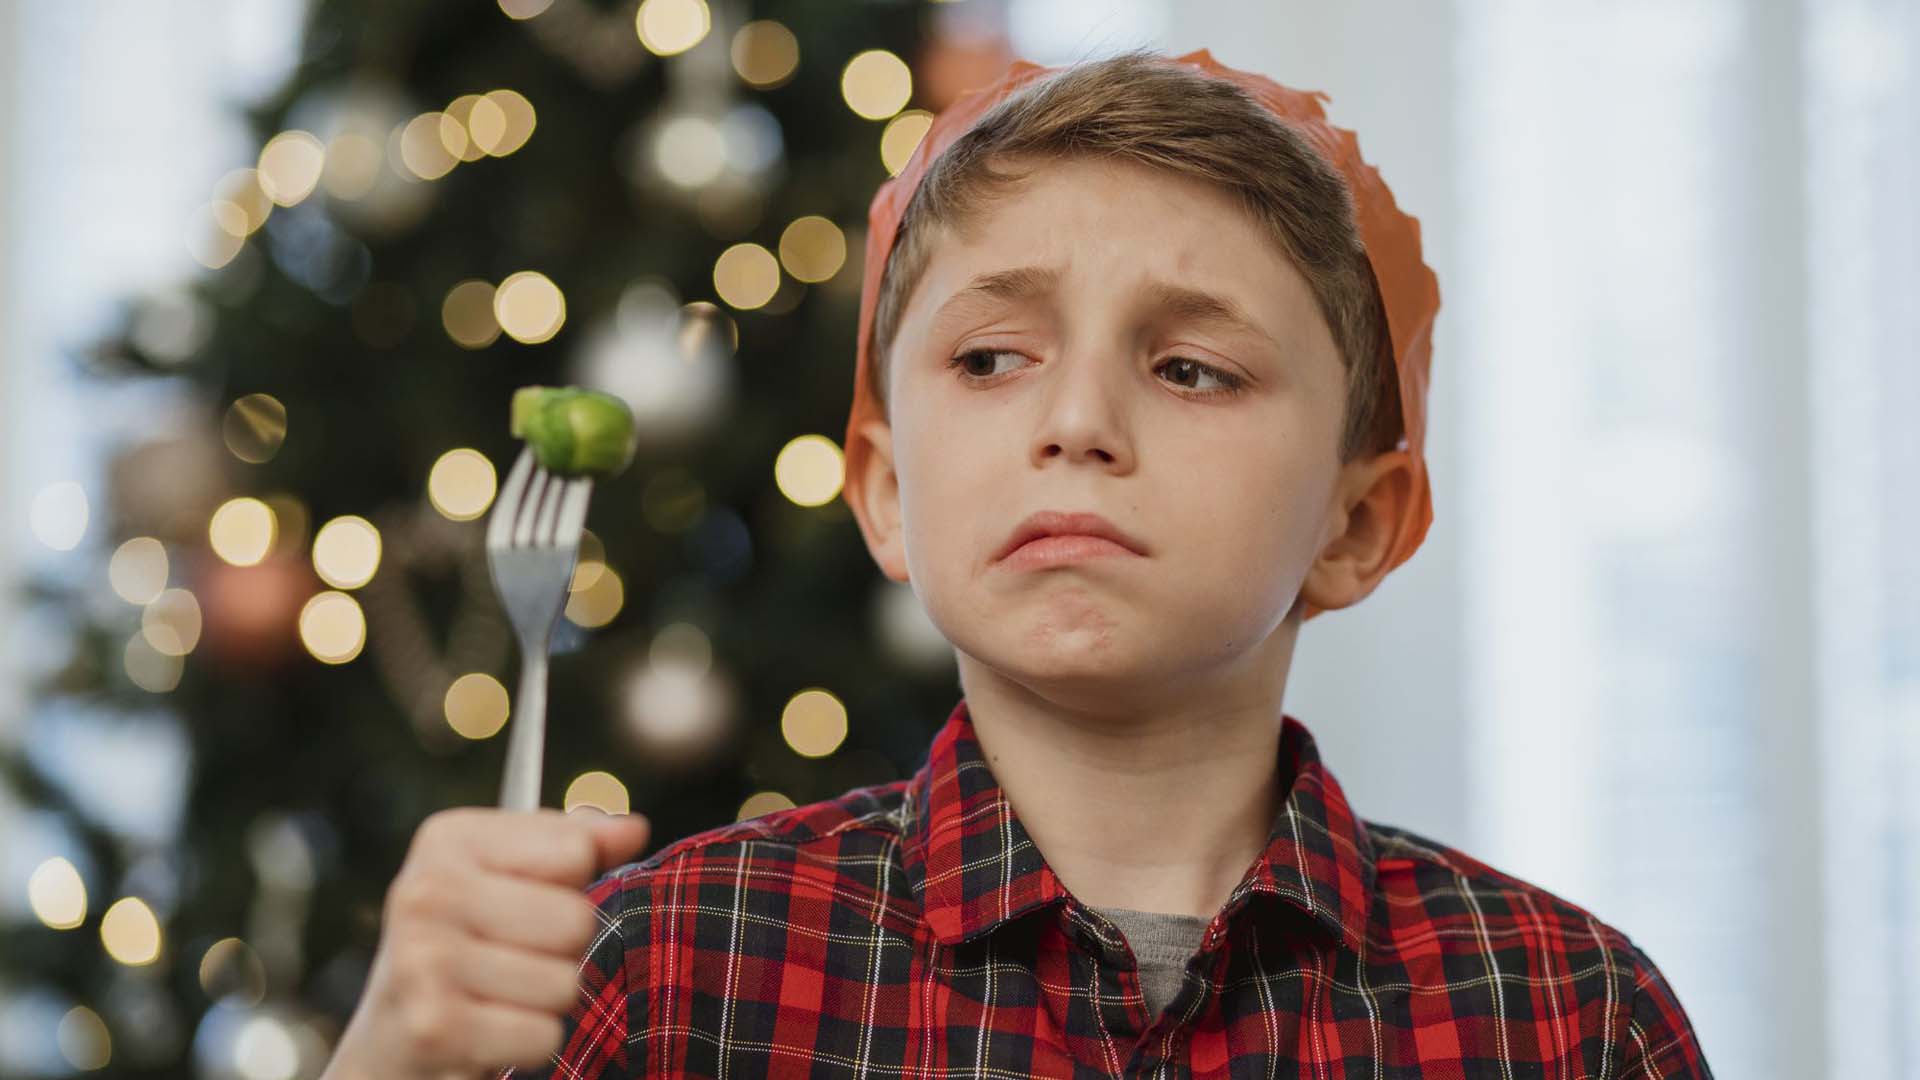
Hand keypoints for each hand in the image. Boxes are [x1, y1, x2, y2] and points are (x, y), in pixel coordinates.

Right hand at [321, 806, 651, 1079]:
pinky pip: (543, 1036)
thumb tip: (634, 828)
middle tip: (515, 956)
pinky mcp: (433, 1028)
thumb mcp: (514, 873)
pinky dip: (529, 1043)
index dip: (572, 884)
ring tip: (498, 994)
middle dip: (563, 949)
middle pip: (575, 920)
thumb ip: (577, 843)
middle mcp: (427, 891)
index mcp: (450, 839)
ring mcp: (424, 960)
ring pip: (565, 984)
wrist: (394, 1030)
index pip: (576, 850)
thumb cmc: (468, 937)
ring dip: (545, 1000)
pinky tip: (487, 1030)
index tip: (529, 897)